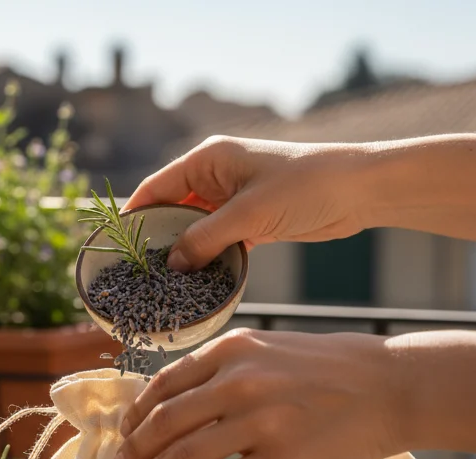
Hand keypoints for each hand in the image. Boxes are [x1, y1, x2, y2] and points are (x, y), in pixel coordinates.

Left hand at [112, 328, 406, 458]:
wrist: (390, 386)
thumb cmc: (329, 369)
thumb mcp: (269, 349)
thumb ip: (224, 369)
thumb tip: (175, 404)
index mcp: (232, 349)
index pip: (164, 385)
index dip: (137, 415)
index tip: (125, 434)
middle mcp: (240, 381)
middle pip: (166, 422)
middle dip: (136, 451)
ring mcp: (261, 421)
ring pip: (186, 456)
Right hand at [124, 136, 374, 270]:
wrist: (359, 190)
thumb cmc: (304, 186)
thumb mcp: (249, 214)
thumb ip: (206, 239)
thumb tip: (173, 264)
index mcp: (208, 159)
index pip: (156, 187)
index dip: (134, 216)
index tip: (116, 247)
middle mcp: (215, 175)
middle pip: (172, 211)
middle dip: (159, 240)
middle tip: (139, 274)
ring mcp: (233, 199)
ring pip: (196, 230)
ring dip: (186, 254)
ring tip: (165, 284)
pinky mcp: (251, 221)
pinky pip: (219, 242)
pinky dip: (210, 259)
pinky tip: (199, 282)